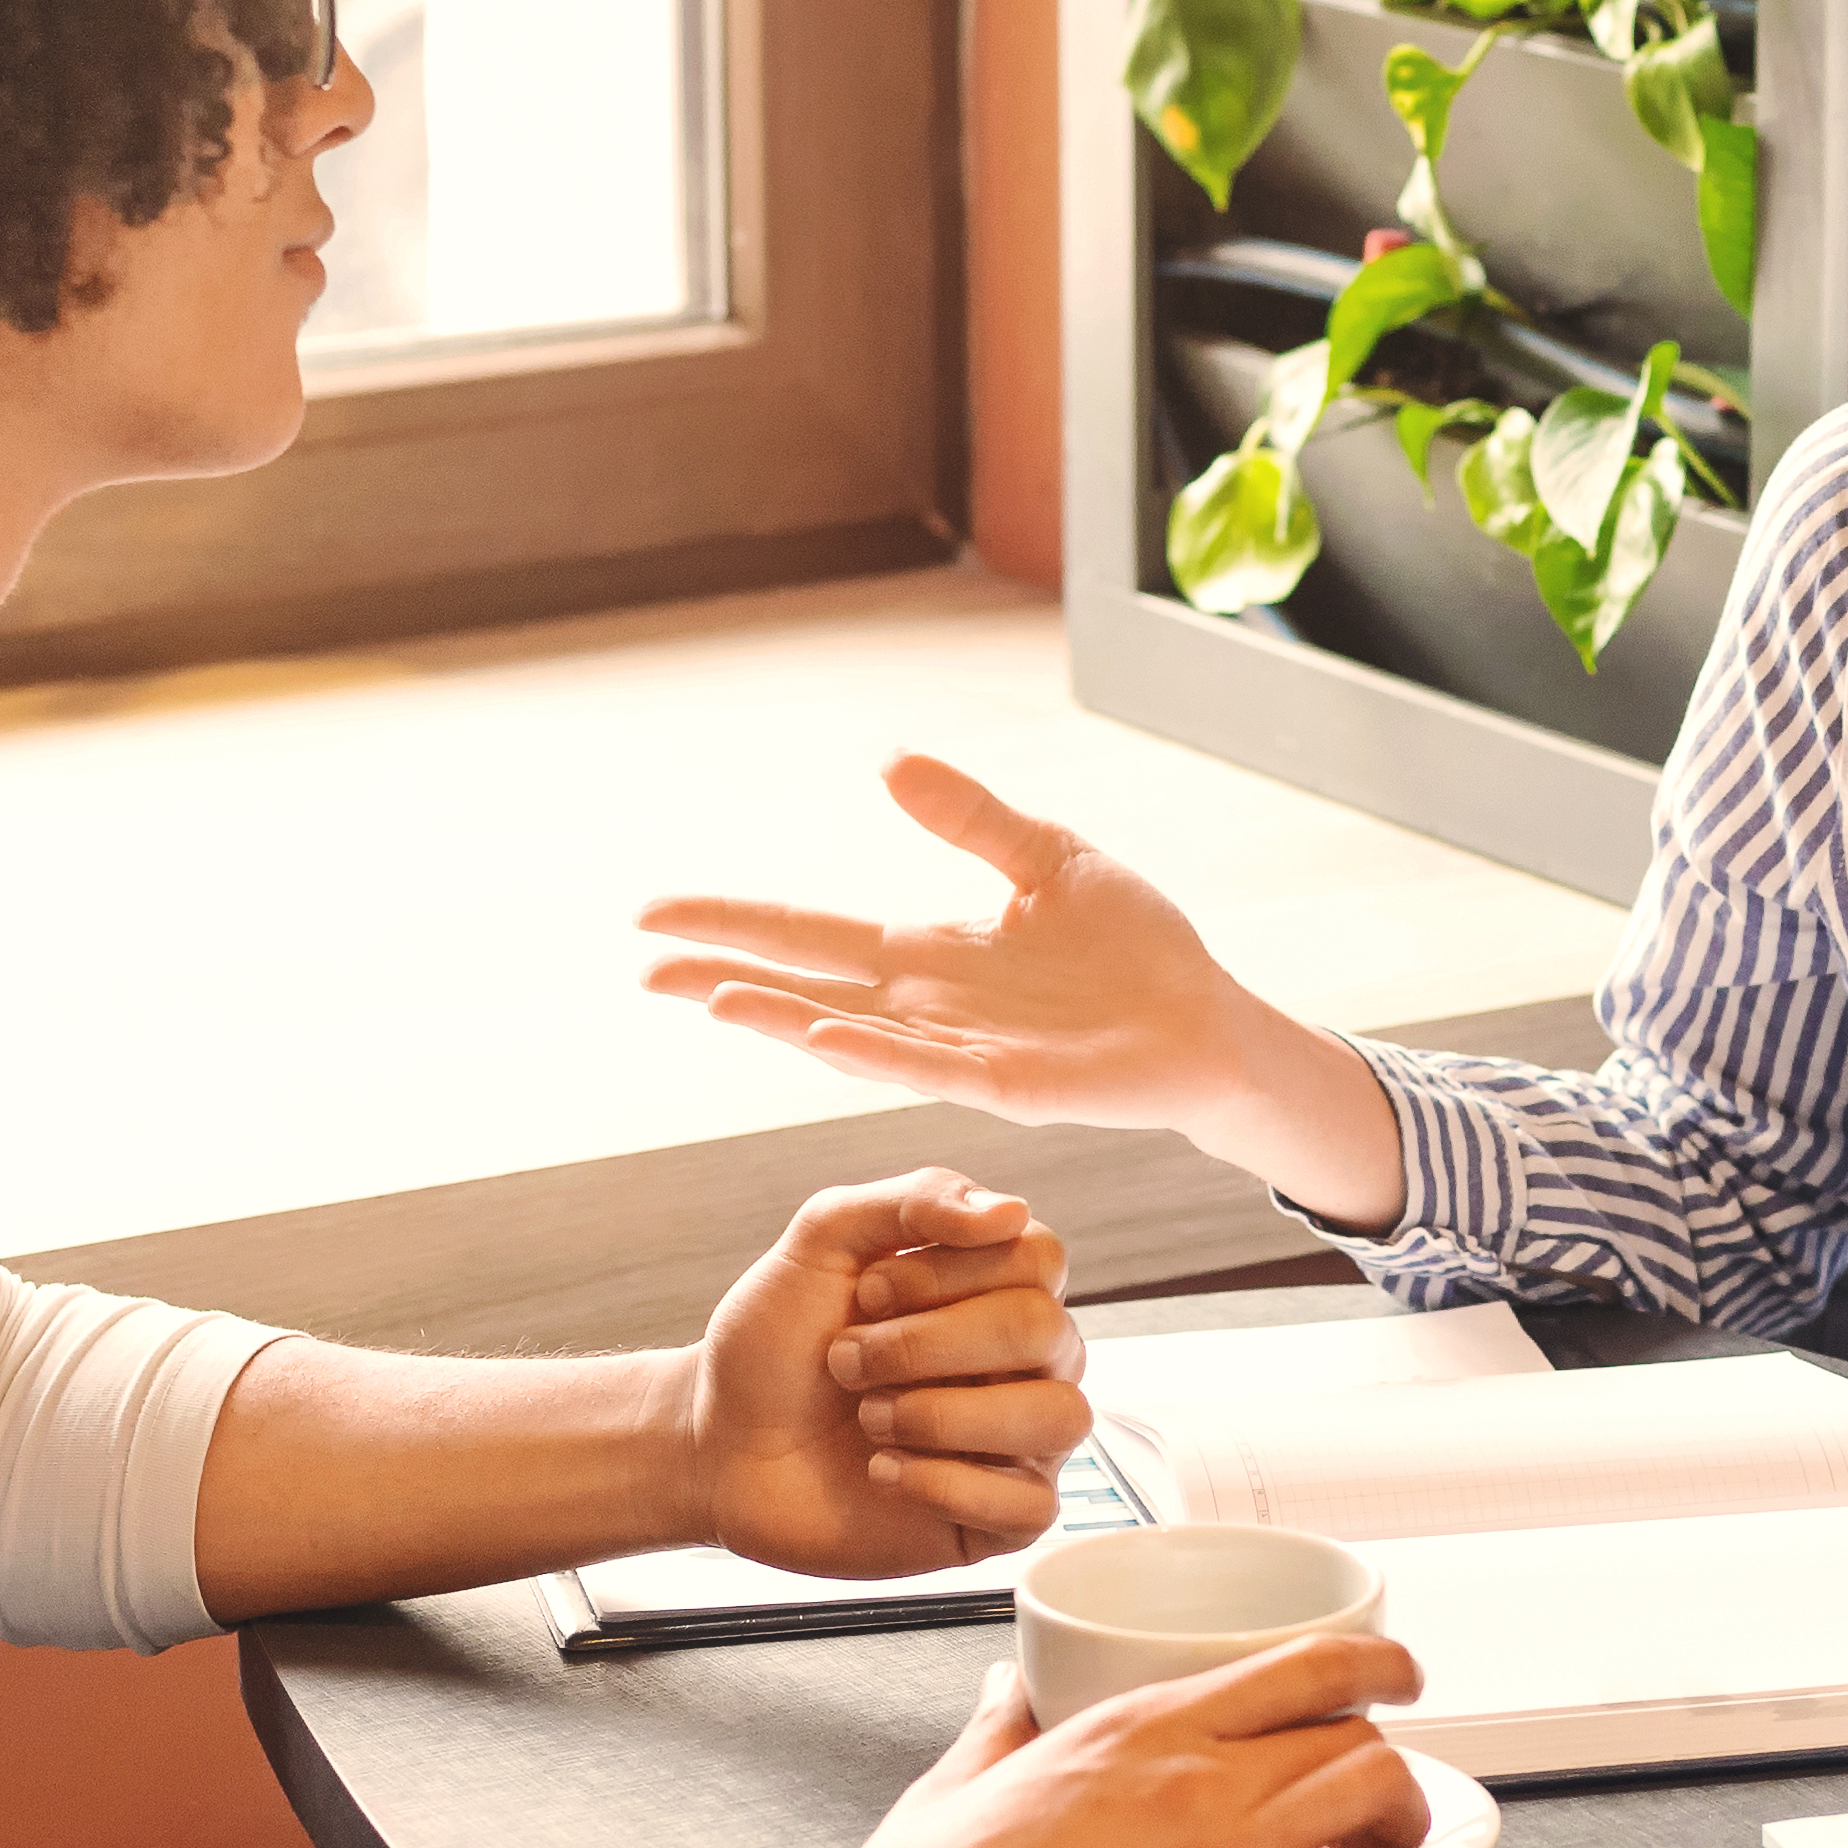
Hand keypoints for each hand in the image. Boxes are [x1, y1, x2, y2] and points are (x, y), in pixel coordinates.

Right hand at [638, 756, 1411, 1225]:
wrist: (1207, 1019)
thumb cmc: (1133, 948)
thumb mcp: (1045, 856)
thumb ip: (968, 816)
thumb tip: (887, 760)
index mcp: (928, 956)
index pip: (809, 935)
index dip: (735, 922)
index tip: (656, 913)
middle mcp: (926, 1008)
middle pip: (804, 986)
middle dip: (723, 974)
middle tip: (641, 966)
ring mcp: (959, 1053)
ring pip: (848, 1033)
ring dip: (779, 1017)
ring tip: (705, 996)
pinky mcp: (1009, 1087)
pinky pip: (927, 1069)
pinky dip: (870, 1053)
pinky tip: (819, 1035)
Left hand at [684, 1171, 1088, 1580]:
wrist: (718, 1442)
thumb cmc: (776, 1344)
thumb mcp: (823, 1240)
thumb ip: (913, 1201)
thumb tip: (1007, 1212)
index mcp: (995, 1288)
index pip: (1041, 1257)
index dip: (949, 1273)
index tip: (870, 1291)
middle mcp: (1022, 1363)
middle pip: (1045, 1332)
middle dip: (924, 1345)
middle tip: (847, 1360)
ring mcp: (1016, 1442)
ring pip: (1060, 1419)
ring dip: (941, 1416)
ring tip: (870, 1420)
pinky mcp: (995, 1520)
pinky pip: (1033, 1506)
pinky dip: (944, 1485)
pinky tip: (884, 1472)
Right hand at [823, 1640, 1473, 1847]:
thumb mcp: (961, 1775)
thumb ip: (1002, 1721)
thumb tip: (1006, 1683)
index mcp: (1135, 1724)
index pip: (1297, 1663)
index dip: (1372, 1665)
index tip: (1396, 1677)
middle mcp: (1193, 1772)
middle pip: (1351, 1731)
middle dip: (1390, 1758)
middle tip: (1390, 1795)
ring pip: (1379, 1790)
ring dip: (1416, 1820)